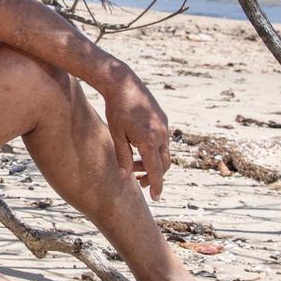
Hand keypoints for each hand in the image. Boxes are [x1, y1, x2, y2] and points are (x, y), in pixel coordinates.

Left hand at [101, 65, 170, 199]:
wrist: (123, 83)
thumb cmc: (116, 110)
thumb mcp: (116, 135)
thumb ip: (122, 157)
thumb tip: (125, 177)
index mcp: (149, 141)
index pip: (156, 170)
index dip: (156, 185)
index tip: (156, 197)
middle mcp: (161, 134)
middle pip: (163, 164)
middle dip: (153, 175)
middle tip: (139, 182)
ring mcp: (164, 126)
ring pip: (164, 152)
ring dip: (152, 161)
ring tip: (133, 165)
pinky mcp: (163, 119)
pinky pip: (163, 140)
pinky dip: (154, 149)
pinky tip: (139, 147)